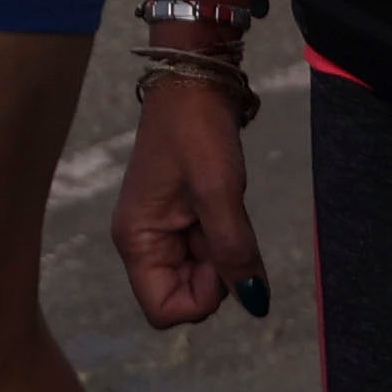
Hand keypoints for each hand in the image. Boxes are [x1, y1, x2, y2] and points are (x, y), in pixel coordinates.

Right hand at [115, 71, 270, 327]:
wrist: (196, 80)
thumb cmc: (197, 131)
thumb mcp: (219, 192)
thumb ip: (234, 252)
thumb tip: (256, 304)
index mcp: (136, 240)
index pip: (164, 310)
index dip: (201, 297)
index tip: (217, 254)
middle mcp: (143, 242)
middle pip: (184, 294)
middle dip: (215, 273)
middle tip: (223, 222)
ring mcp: (162, 231)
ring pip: (201, 275)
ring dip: (222, 252)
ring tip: (222, 206)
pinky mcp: (181, 218)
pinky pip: (207, 252)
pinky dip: (224, 238)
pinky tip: (223, 204)